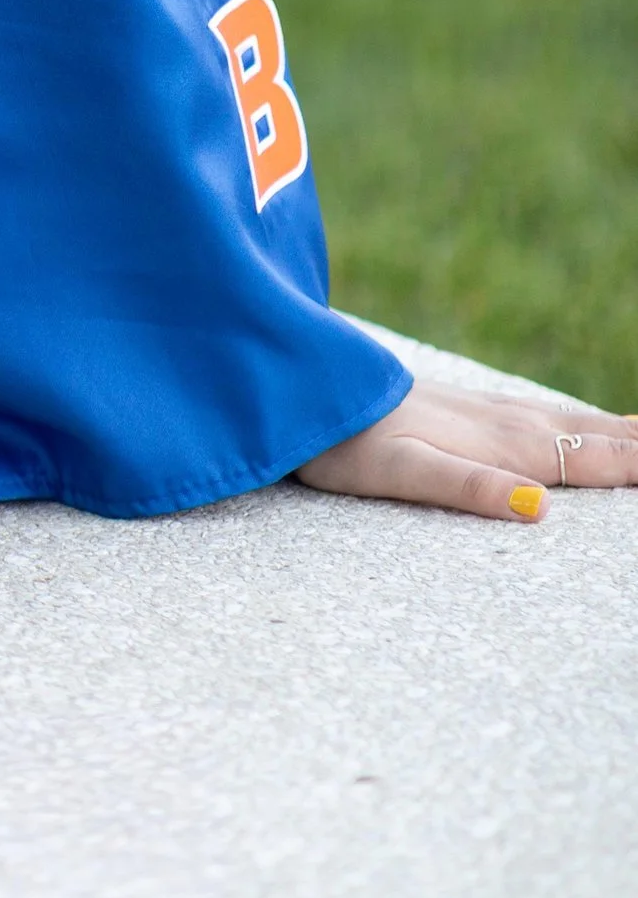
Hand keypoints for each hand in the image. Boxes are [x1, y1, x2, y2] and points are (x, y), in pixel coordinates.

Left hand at [300, 374, 637, 521]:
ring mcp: (477, 410)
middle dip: (635, 444)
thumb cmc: (342, 439)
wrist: (293, 388)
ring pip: (562, 420)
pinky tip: (566, 423)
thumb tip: (540, 509)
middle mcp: (497, 421)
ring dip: (611, 428)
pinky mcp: (455, 408)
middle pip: (585, 436)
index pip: (586, 458)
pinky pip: (532, 416)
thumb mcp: (400, 471)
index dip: (634, 465)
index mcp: (496, 442)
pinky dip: (568, 420)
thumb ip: (468, 487)